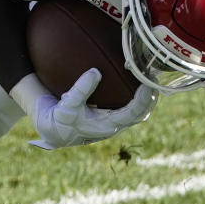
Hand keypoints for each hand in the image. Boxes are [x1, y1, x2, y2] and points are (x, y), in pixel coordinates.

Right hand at [31, 70, 155, 148]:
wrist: (51, 130)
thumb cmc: (59, 120)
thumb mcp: (66, 107)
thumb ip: (80, 91)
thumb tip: (95, 72)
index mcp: (107, 126)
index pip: (133, 114)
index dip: (144, 100)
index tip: (149, 84)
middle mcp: (114, 124)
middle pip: (142, 112)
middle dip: (151, 96)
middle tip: (152, 74)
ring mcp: (113, 119)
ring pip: (138, 109)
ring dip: (146, 94)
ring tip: (148, 73)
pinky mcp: (109, 112)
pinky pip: (128, 102)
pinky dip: (134, 91)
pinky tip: (132, 72)